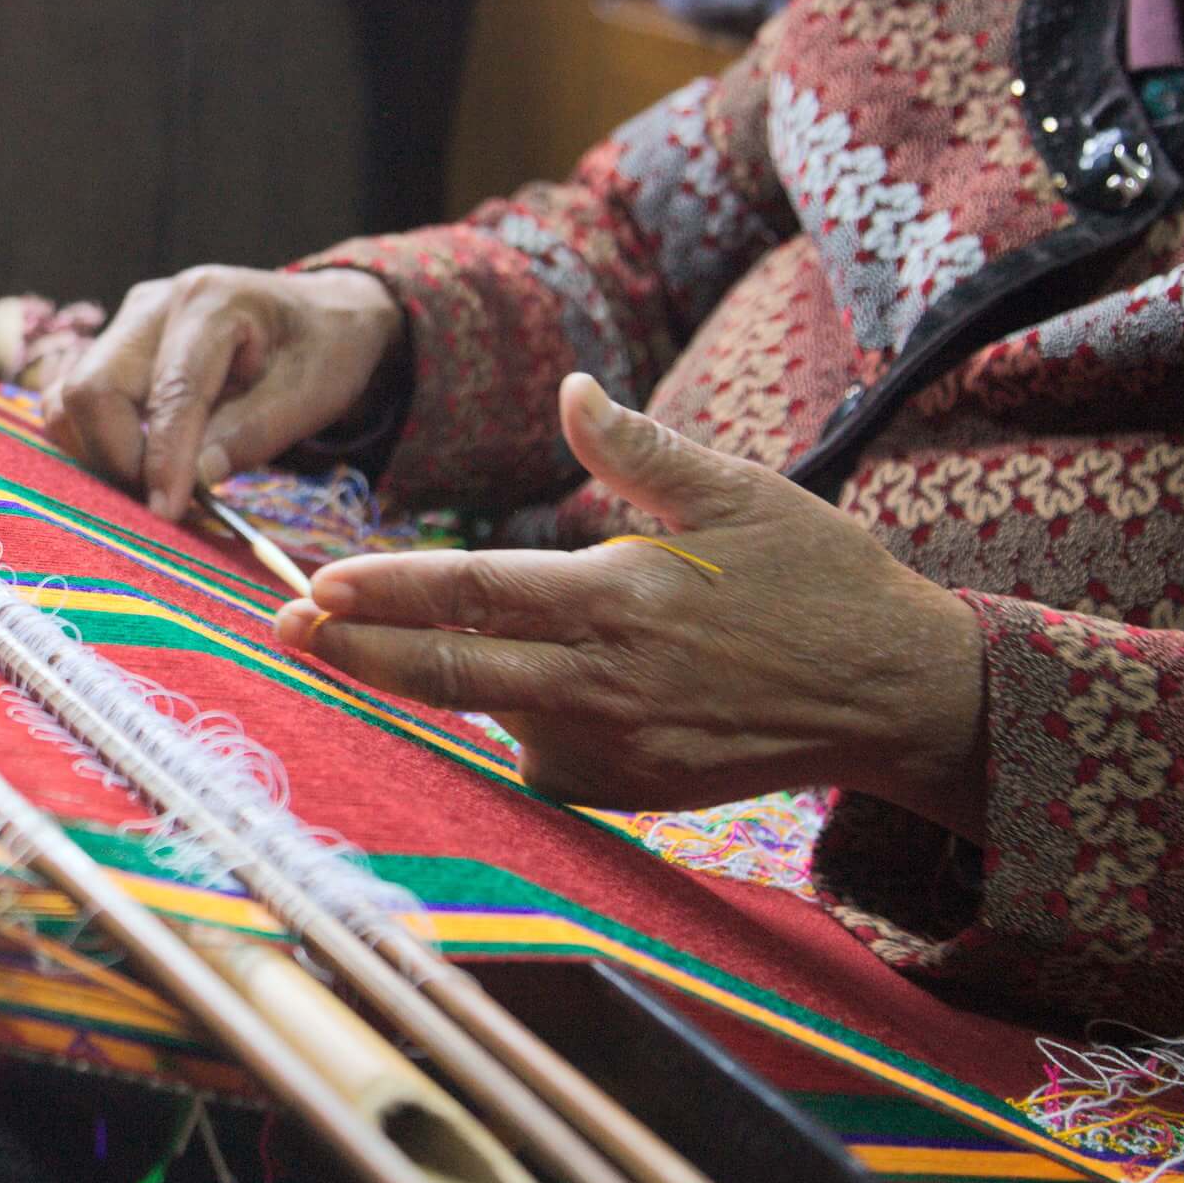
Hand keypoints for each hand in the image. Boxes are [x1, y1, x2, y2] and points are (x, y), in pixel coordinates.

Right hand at [44, 266, 404, 520]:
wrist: (320, 315)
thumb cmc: (324, 349)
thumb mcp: (313, 393)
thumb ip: (252, 433)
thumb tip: (193, 482)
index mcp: (212, 301)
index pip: (171, 389)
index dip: (163, 457)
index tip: (167, 512)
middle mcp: (155, 304)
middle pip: (92, 387)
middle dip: (117, 458)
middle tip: (161, 503)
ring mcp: (126, 323)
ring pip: (69, 398)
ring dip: (99, 454)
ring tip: (152, 485)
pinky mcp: (114, 348)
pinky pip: (73, 403)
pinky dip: (93, 443)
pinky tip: (137, 464)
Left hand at [272, 374, 988, 836]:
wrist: (898, 695)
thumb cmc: (819, 578)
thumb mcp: (737, 492)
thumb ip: (637, 450)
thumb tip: (569, 390)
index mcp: (619, 599)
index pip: (470, 593)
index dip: (384, 592)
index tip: (313, 587)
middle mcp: (606, 682)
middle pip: (450, 671)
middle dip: (357, 652)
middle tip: (285, 632)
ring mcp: (616, 747)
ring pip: (492, 712)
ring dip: (435, 683)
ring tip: (376, 650)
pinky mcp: (630, 792)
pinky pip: (542, 757)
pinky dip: (518, 721)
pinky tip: (524, 689)